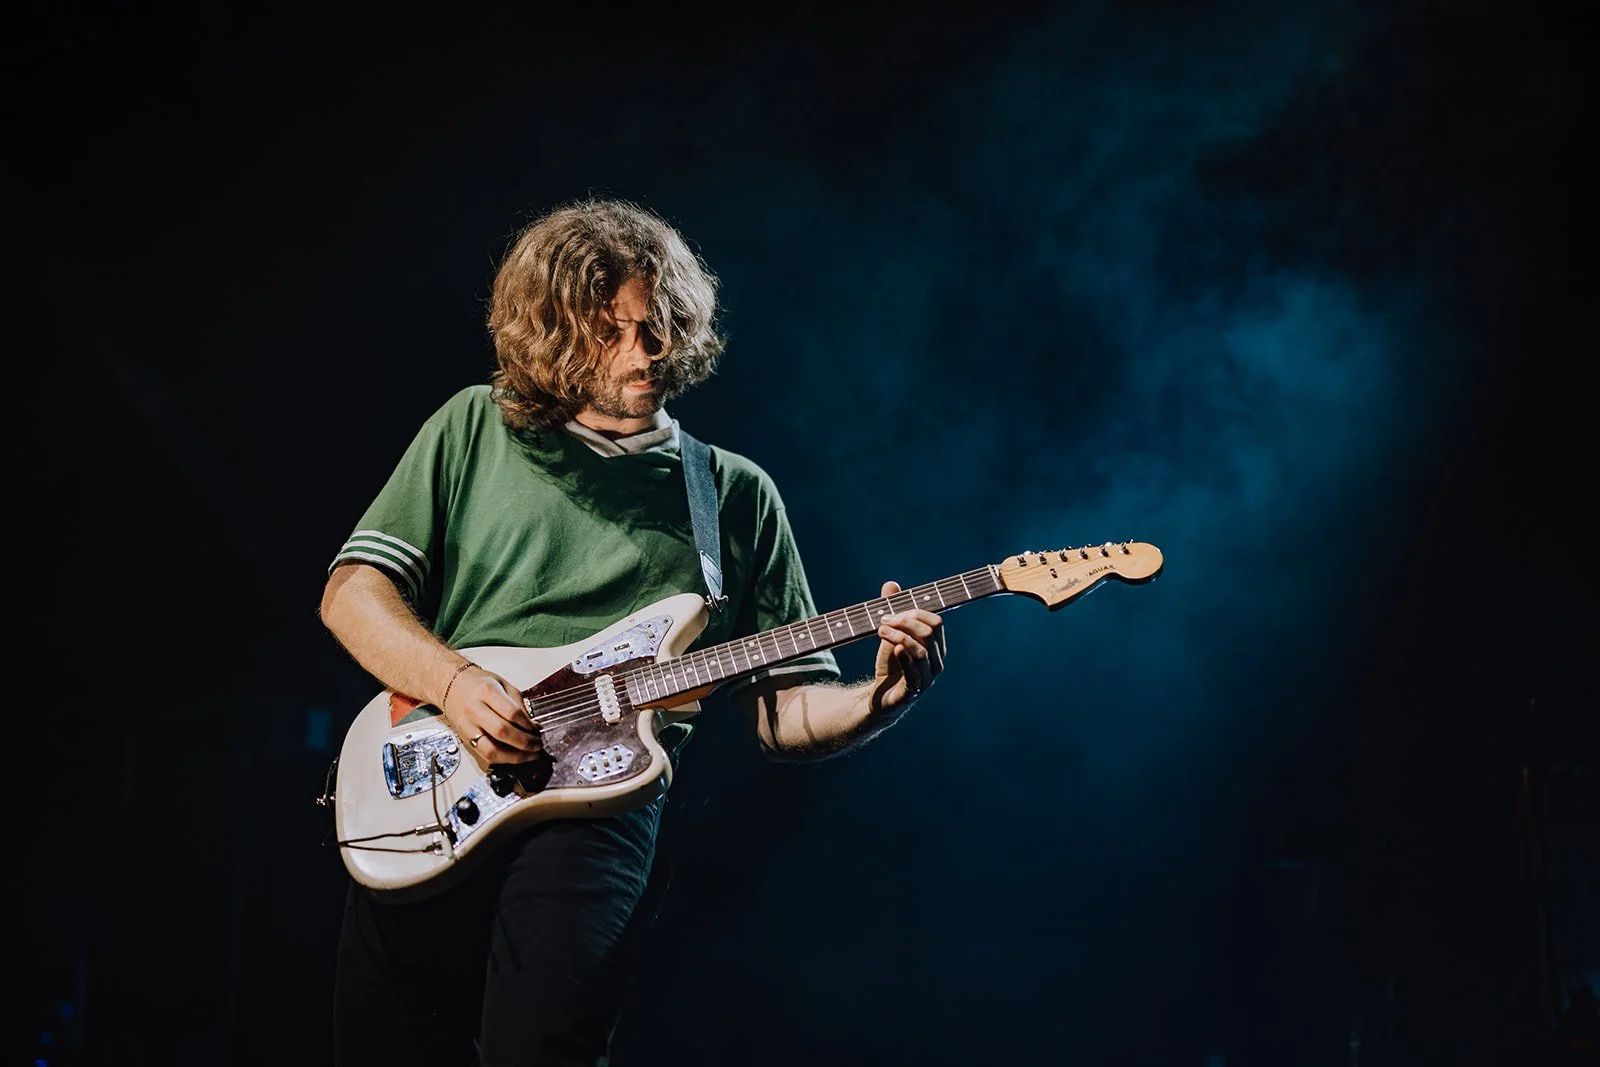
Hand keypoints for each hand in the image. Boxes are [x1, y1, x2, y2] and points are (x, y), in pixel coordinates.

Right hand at [443, 664, 543, 762]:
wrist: (452, 686)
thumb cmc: (478, 684)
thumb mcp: (503, 685)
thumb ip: (519, 705)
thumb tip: (534, 727)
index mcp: (486, 691)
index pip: (512, 713)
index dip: (528, 725)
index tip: (537, 729)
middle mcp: (474, 709)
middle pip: (502, 732)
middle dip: (524, 742)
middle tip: (537, 745)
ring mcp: (467, 726)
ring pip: (491, 749)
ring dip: (514, 756)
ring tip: (529, 755)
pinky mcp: (465, 738)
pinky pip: (484, 754)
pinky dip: (502, 759)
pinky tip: (514, 756)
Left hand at [870, 579, 945, 713]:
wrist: (879, 697)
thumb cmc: (890, 664)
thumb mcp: (890, 634)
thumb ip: (892, 610)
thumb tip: (891, 585)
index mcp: (935, 646)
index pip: (936, 622)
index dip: (914, 613)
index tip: (891, 613)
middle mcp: (936, 662)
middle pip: (930, 633)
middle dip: (905, 622)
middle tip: (883, 621)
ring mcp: (927, 678)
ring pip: (922, 650)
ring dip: (899, 637)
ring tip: (880, 631)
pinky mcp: (914, 691)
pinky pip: (915, 672)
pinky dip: (905, 657)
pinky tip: (894, 649)